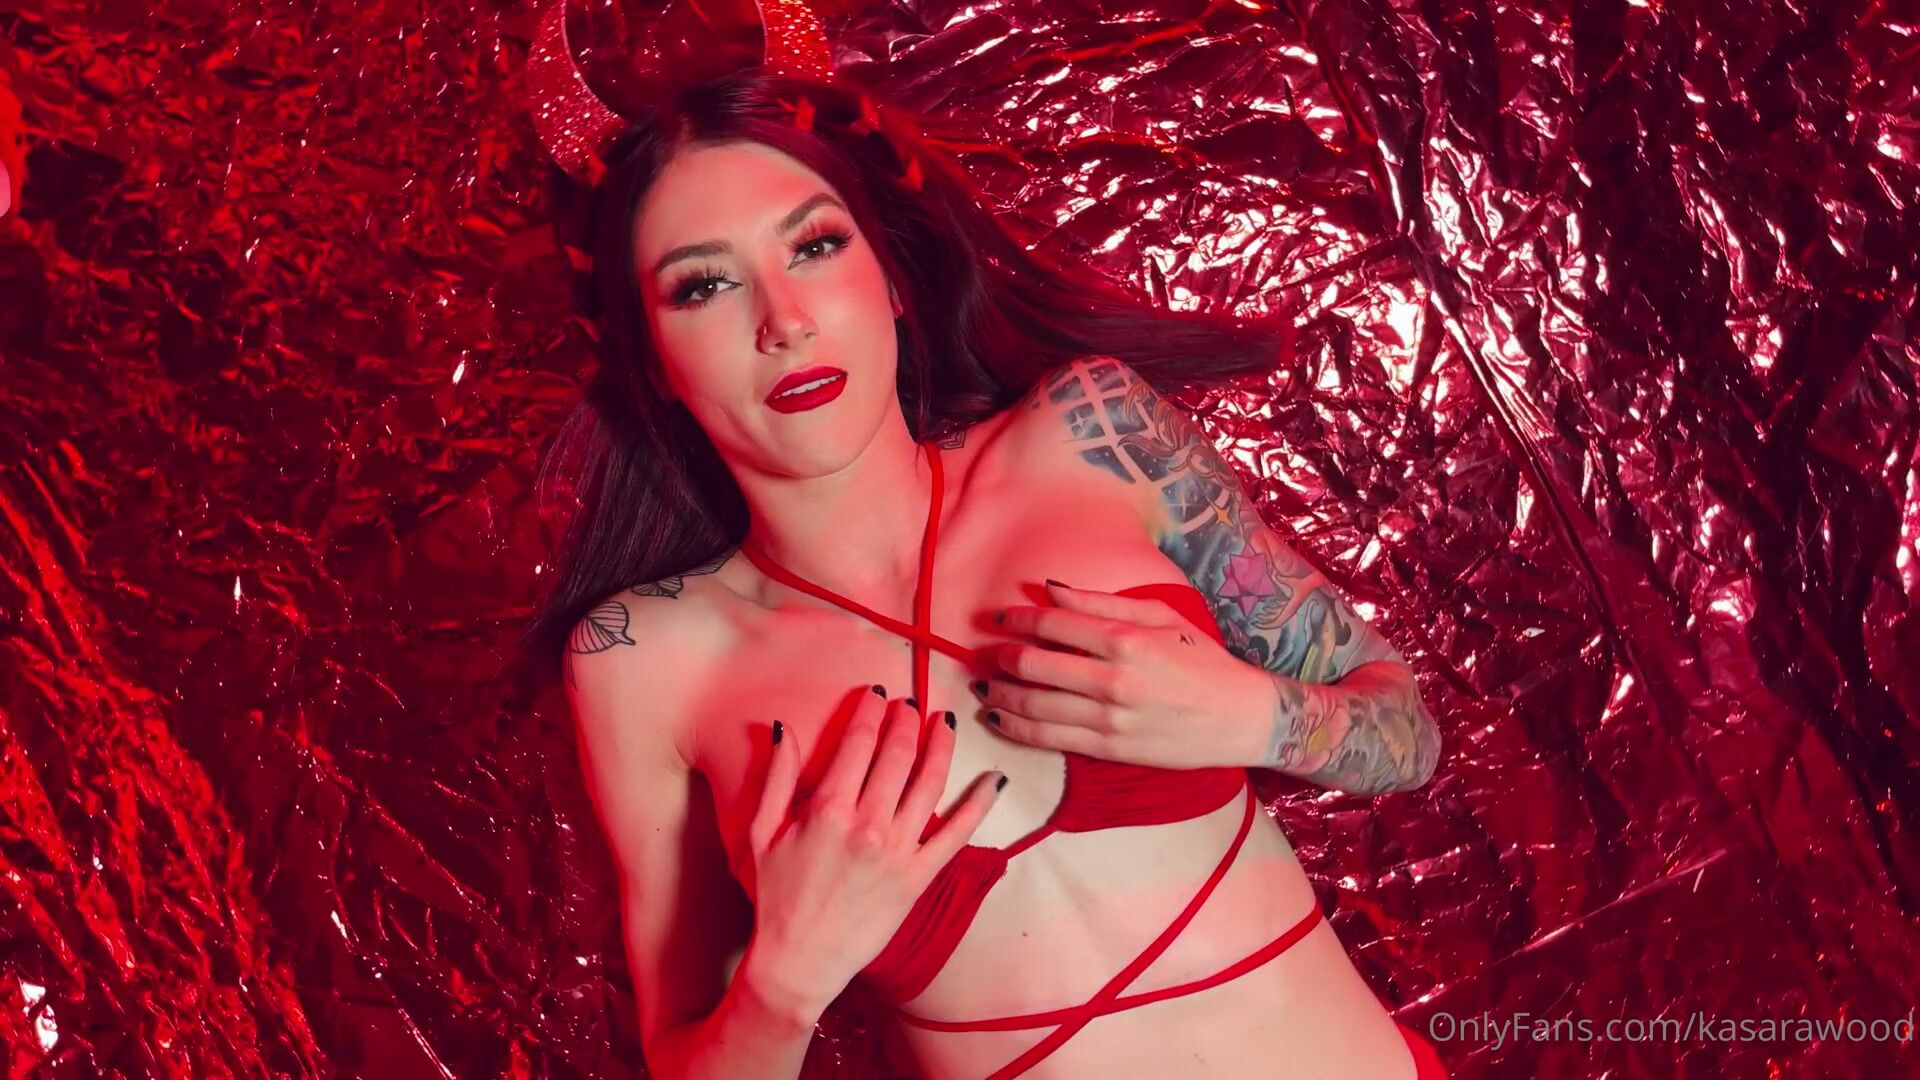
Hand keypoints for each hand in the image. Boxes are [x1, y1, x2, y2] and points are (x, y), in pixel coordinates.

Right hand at [746, 687, 1004, 1015]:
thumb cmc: (776, 897)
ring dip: (942, 746)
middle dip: (907, 720)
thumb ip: (776, 778)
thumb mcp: (760, 833)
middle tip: (912, 702)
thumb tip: (782, 728)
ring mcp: (898, 852)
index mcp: (828, 810)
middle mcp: (868, 824)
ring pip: (930, 783)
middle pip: (898, 754)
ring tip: (945, 723)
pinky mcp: (918, 878)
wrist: (800, 961)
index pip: (859, 743)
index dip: (872, 711)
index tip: (879, 693)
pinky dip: (980, 804)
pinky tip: (995, 779)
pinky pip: (957, 834)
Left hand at [970, 581, 1265, 769]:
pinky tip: (998, 718)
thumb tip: (1050, 589)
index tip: (998, 618)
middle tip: (986, 653)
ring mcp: (1108, 719)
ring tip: (983, 686)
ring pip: (1033, 706)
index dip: (1016, 620)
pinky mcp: (1108, 750)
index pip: (1052, 625)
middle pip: (1033, 666)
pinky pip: (1048, 739)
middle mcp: (1112, 679)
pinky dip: (1015, 728)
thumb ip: (1101, 602)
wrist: (1241, 717)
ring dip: (998, 695)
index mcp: (1124, 639)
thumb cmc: (1203, 660)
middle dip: (1000, 658)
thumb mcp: (1160, 616)